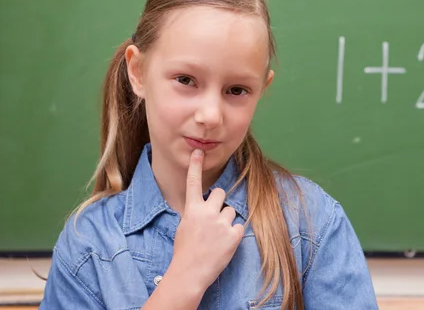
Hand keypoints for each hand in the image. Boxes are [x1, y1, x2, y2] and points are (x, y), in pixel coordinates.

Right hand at [170, 149, 244, 292]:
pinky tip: (224, 244)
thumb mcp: (184, 227)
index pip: (194, 183)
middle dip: (219, 202)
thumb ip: (195, 213)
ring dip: (226, 221)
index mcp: (192, 209)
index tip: (199, 152)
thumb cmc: (185, 251)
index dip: (196, 166)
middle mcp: (207, 212)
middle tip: (214, 217)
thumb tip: (203, 207)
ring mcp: (221, 223)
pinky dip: (234, 234)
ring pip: (231, 211)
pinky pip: (238, 226)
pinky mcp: (234, 234)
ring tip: (217, 237)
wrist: (190, 273)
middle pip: (220, 193)